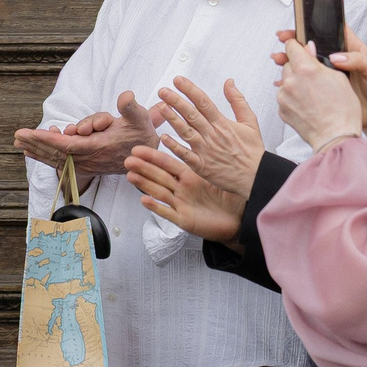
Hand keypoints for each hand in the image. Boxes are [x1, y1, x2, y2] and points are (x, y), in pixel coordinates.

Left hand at [13, 90, 158, 176]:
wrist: (147, 157)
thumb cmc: (141, 134)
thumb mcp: (140, 118)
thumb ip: (132, 108)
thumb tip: (126, 96)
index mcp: (99, 147)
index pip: (67, 144)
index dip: (46, 139)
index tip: (29, 134)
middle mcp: (89, 158)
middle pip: (56, 152)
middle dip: (36, 143)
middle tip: (17, 136)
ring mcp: (86, 164)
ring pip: (56, 157)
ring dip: (37, 149)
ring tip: (20, 142)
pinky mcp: (85, 166)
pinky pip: (61, 161)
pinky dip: (46, 155)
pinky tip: (31, 151)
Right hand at [123, 142, 243, 241]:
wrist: (238, 223)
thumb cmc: (232, 201)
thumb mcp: (222, 179)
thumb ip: (212, 164)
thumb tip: (210, 143)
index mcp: (192, 177)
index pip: (169, 164)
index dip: (153, 157)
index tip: (139, 149)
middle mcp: (183, 190)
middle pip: (159, 176)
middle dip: (143, 167)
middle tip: (128, 160)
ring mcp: (182, 204)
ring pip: (159, 192)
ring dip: (144, 184)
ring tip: (130, 175)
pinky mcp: (184, 219)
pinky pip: (167, 213)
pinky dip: (155, 207)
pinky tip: (144, 200)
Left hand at [151, 77, 267, 193]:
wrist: (256, 177)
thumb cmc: (252, 151)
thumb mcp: (250, 122)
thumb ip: (238, 101)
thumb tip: (229, 82)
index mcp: (222, 123)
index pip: (203, 102)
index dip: (190, 90)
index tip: (178, 80)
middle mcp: (212, 135)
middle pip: (191, 114)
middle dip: (176, 101)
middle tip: (163, 91)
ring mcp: (206, 150)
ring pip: (186, 132)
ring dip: (173, 119)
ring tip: (161, 107)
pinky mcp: (201, 165)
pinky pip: (185, 155)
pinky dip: (175, 146)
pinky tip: (164, 137)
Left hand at [274, 35, 363, 151]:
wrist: (335, 137)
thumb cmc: (343, 111)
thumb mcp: (339, 78)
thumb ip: (320, 61)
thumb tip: (309, 49)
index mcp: (305, 68)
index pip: (291, 46)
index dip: (297, 45)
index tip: (299, 46)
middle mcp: (291, 81)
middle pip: (289, 64)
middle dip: (299, 67)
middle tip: (314, 77)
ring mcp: (283, 96)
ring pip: (286, 81)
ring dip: (296, 83)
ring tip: (313, 95)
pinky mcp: (281, 109)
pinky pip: (285, 97)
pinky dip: (293, 98)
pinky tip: (308, 105)